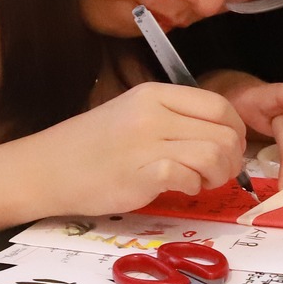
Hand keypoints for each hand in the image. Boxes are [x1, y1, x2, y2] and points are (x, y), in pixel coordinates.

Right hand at [17, 82, 247, 217]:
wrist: (47, 168)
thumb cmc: (92, 146)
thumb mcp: (134, 114)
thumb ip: (174, 118)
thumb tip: (221, 135)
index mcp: (154, 94)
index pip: (219, 105)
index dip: (235, 130)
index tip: (230, 149)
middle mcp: (153, 113)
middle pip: (223, 131)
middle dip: (231, 158)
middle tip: (218, 173)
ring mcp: (146, 143)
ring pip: (214, 154)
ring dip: (217, 175)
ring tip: (200, 183)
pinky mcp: (140, 174)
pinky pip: (188, 177)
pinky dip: (192, 187)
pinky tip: (179, 189)